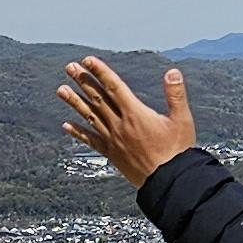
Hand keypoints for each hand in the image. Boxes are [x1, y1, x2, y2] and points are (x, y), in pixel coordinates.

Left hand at [58, 58, 198, 188]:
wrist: (169, 182)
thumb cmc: (178, 151)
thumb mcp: (182, 120)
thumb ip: (176, 95)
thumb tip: (172, 72)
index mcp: (136, 114)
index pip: (114, 87)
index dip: (100, 72)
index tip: (88, 60)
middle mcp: (120, 125)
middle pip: (97, 99)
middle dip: (83, 81)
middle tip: (70, 68)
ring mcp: (113, 140)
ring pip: (90, 117)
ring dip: (74, 102)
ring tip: (60, 90)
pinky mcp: (112, 154)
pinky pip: (91, 141)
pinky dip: (78, 132)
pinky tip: (66, 125)